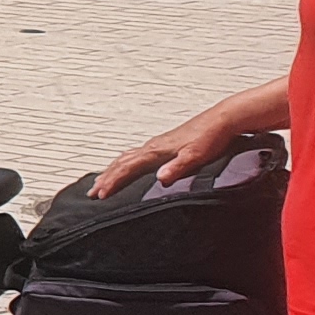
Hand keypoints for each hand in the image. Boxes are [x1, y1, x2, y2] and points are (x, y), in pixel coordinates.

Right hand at [94, 115, 242, 197]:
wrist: (223, 120)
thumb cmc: (211, 136)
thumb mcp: (195, 156)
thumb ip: (177, 167)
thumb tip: (160, 178)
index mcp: (156, 150)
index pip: (127, 168)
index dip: (112, 182)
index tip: (100, 194)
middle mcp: (152, 146)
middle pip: (121, 162)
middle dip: (105, 177)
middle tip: (92, 192)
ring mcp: (157, 144)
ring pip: (126, 157)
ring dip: (112, 169)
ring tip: (101, 179)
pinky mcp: (164, 145)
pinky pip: (135, 154)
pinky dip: (124, 162)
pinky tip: (127, 163)